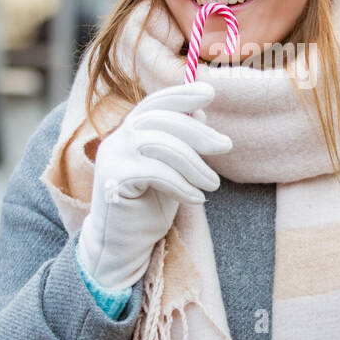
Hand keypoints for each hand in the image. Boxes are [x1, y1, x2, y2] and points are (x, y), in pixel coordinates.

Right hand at [76, 81, 230, 291]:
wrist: (124, 246)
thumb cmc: (149, 206)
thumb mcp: (172, 170)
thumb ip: (180, 143)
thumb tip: (199, 112)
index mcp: (130, 131)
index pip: (156, 103)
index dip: (181, 94)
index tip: (208, 93)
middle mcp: (117, 138)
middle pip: (162, 119)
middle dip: (198, 131)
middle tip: (226, 145)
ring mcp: (112, 157)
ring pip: (161, 144)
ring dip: (195, 163)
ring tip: (213, 184)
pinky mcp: (113, 179)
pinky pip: (156, 171)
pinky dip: (182, 185)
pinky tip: (197, 199)